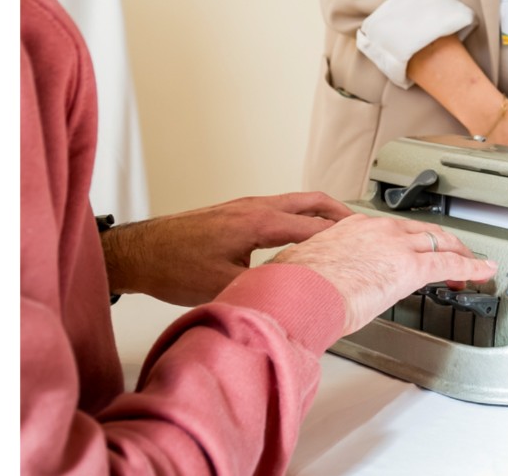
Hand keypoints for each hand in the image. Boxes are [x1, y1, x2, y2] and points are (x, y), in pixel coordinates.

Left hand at [104, 192, 351, 305]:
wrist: (141, 251)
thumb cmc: (174, 265)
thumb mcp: (224, 286)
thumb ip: (261, 290)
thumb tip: (291, 305)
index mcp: (258, 221)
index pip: (312, 226)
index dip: (341, 235)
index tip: (365, 243)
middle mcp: (256, 206)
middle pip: (310, 202)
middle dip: (340, 213)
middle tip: (365, 229)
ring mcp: (245, 207)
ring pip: (295, 203)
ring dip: (320, 214)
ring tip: (342, 232)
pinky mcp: (236, 214)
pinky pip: (280, 209)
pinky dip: (301, 217)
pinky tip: (302, 237)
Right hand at [273, 213, 498, 335]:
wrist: (302, 289)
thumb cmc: (297, 283)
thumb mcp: (304, 265)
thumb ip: (317, 268)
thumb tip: (308, 277)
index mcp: (352, 227)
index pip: (391, 229)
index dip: (408, 241)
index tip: (412, 249)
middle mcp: (377, 229)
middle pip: (421, 230)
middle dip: (442, 241)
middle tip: (453, 253)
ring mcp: (396, 245)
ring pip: (440, 242)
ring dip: (459, 253)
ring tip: (472, 263)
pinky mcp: (410, 268)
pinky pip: (450, 264)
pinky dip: (471, 267)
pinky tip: (483, 272)